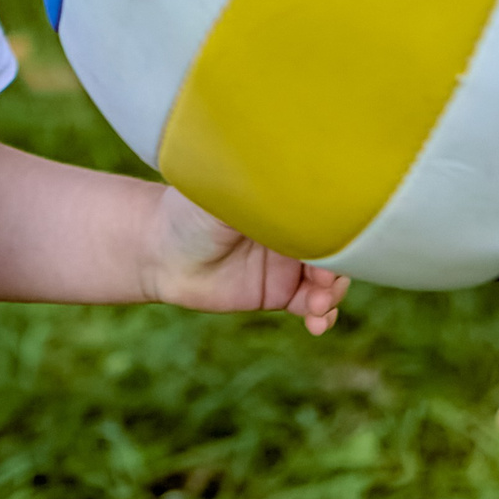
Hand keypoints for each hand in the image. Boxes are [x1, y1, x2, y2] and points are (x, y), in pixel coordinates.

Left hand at [137, 185, 351, 334]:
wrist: (158, 252)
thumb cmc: (190, 211)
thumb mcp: (227, 191)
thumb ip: (262, 188)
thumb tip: (297, 175)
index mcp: (287, 198)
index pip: (330, 212)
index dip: (340, 230)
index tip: (337, 243)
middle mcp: (294, 228)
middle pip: (336, 248)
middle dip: (339, 267)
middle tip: (325, 281)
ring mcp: (289, 263)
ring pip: (329, 279)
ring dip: (332, 295)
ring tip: (317, 306)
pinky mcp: (279, 294)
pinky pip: (312, 306)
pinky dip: (322, 315)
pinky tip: (317, 323)